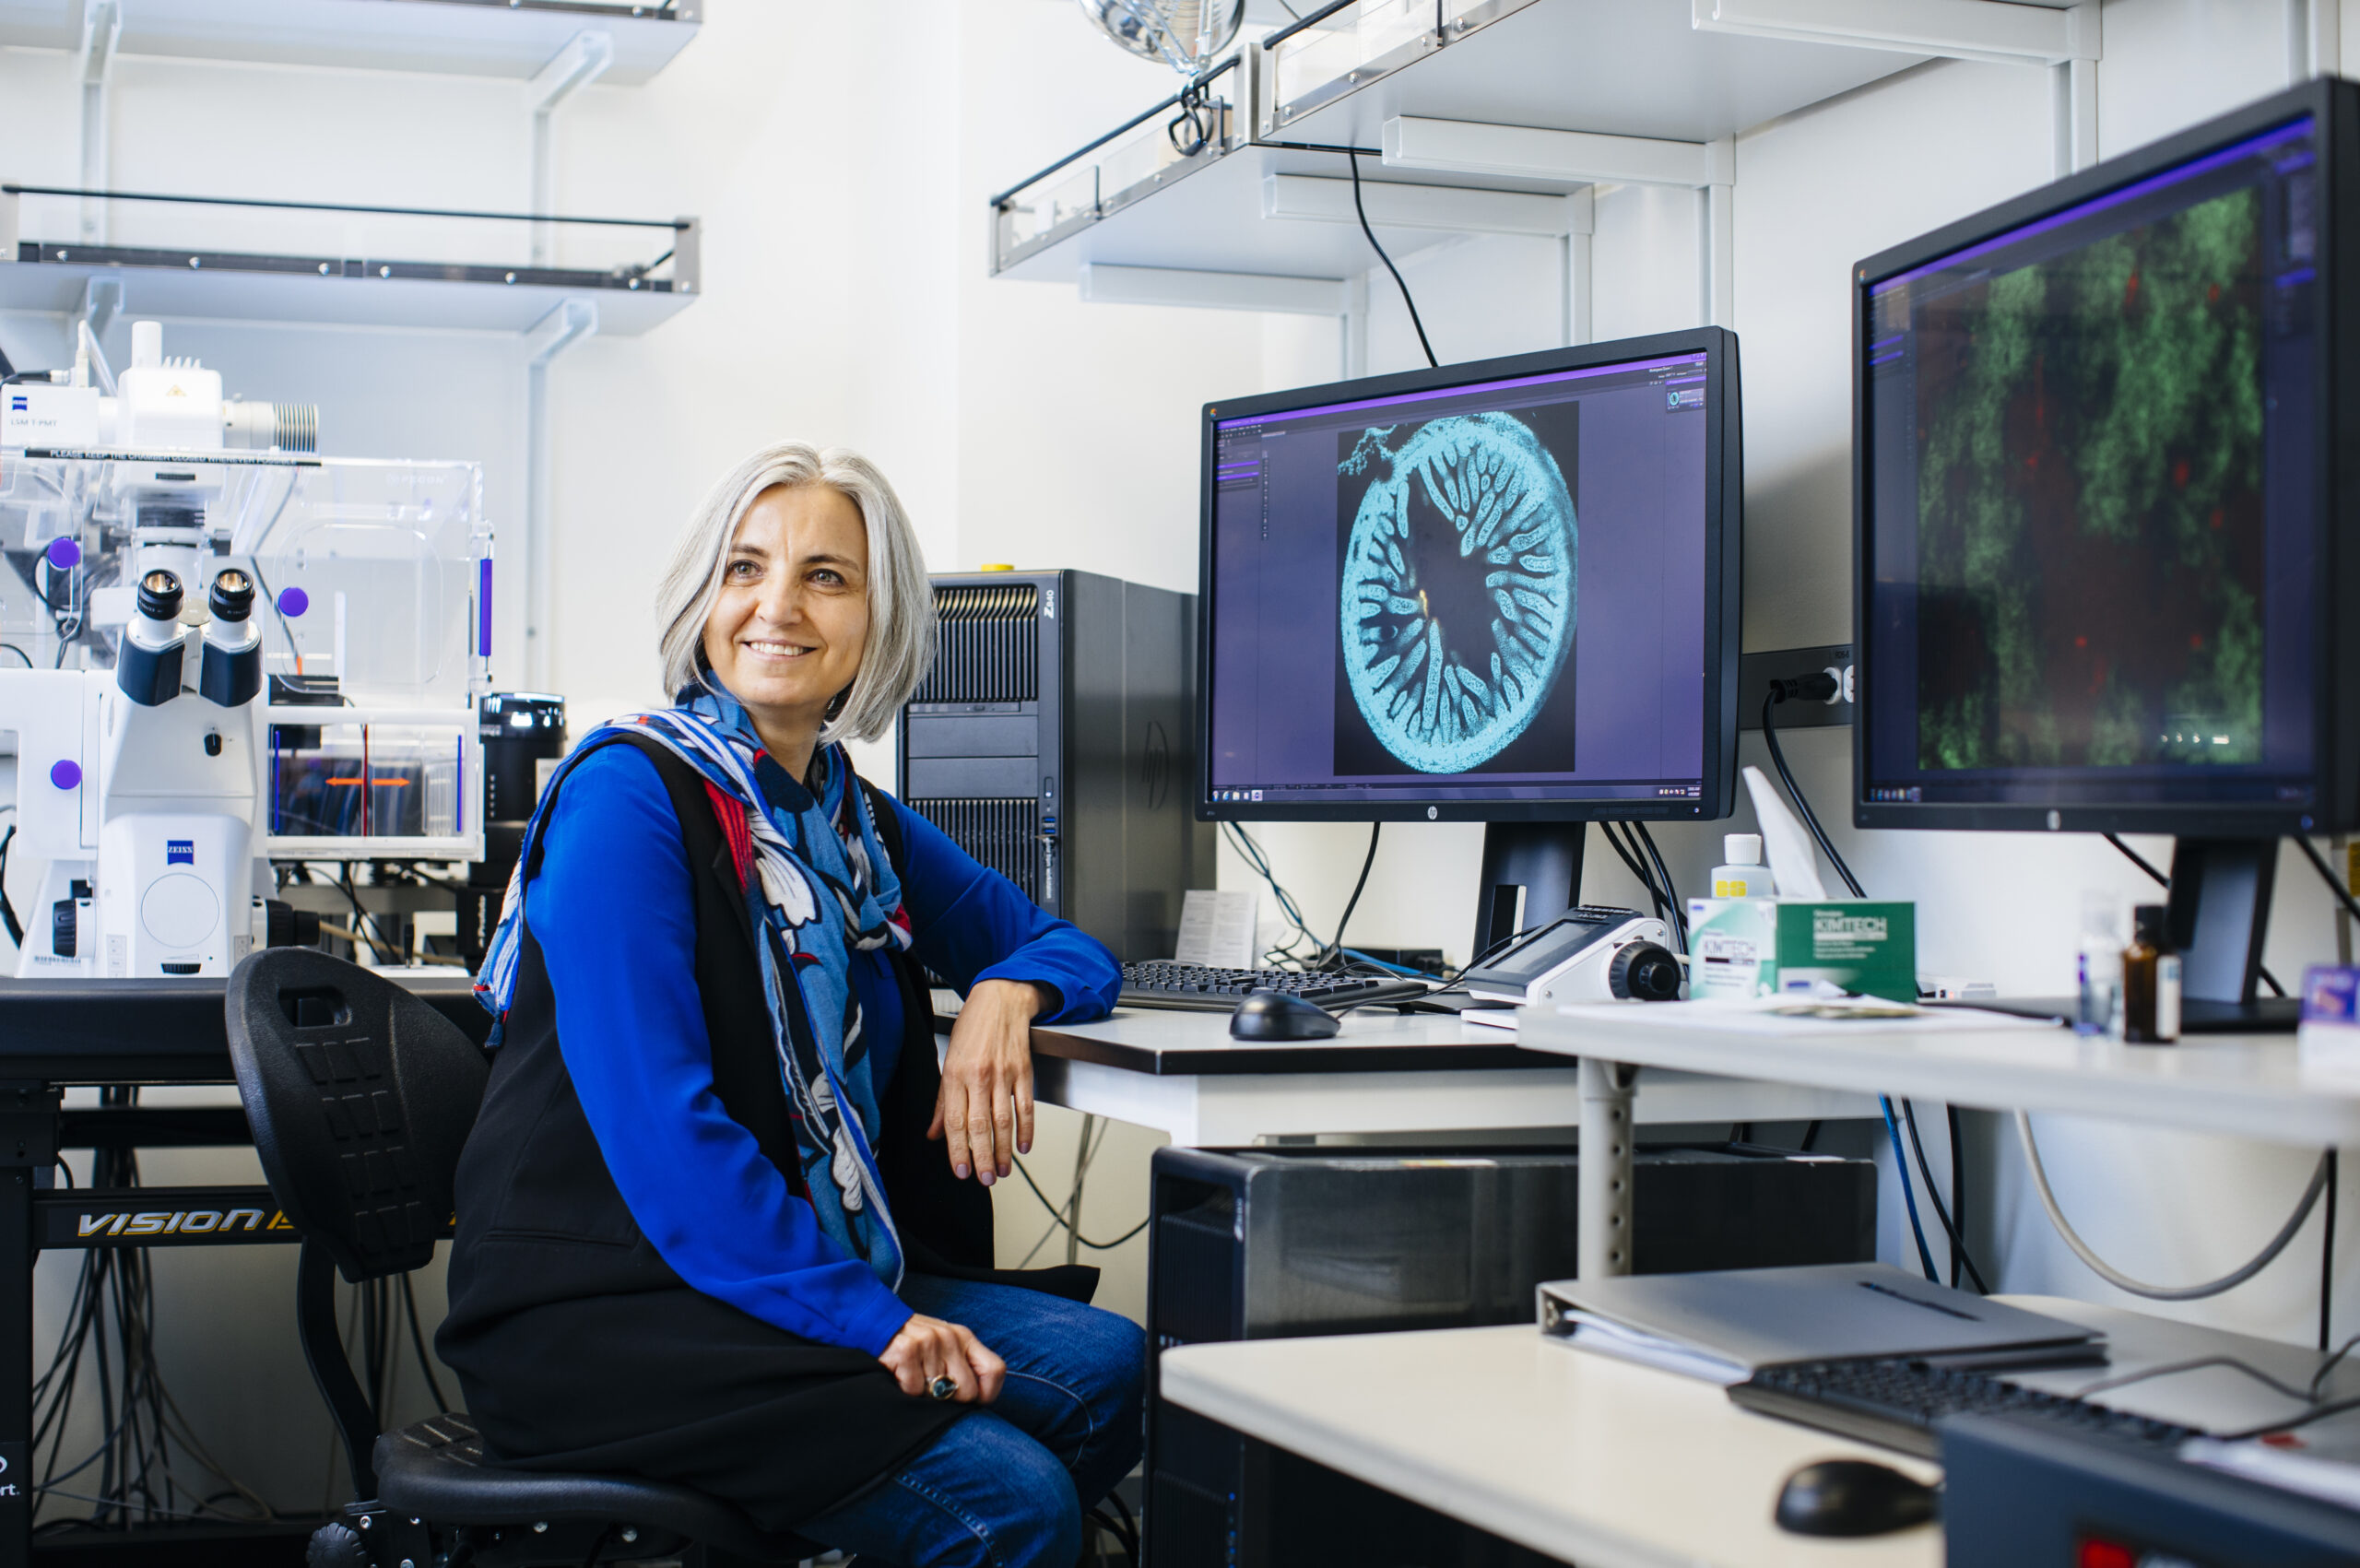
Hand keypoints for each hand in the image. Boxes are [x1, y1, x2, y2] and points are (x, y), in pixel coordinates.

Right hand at [878, 1313, 1005, 1403]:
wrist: (870, 1320)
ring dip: (922, 1394)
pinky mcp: (907, 1351)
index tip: (971, 1402)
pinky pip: (914, 1391)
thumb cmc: (910, 1342)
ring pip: (938, 1396)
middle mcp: (950, 1337)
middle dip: (948, 1399)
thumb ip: (961, 1366)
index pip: (995, 1370)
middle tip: (928, 1386)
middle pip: (968, 1391)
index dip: (986, 1394)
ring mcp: (929, 1342)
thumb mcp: (942, 1347)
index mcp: (964, 1337)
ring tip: (910, 1374)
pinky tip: (897, 1374)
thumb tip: (978, 1400)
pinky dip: (904, 1390)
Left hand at [928, 979, 1048, 1184]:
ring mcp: (1003, 1073)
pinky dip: (1026, 1129)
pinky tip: (1024, 1146)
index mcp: (955, 1074)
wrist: (1001, 998)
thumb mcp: (948, 1060)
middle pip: (980, 1125)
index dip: (957, 1150)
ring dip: (1004, 1149)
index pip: (955, 1121)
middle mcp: (979, 1075)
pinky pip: (1026, 1105)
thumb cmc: (973, 1027)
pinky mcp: (1024, 1070)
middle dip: (982, 1157)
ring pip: (1004, 1120)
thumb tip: (934, 1132)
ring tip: (1003, 1170)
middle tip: (985, 1179)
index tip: (961, 1171)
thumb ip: (942, 1100)